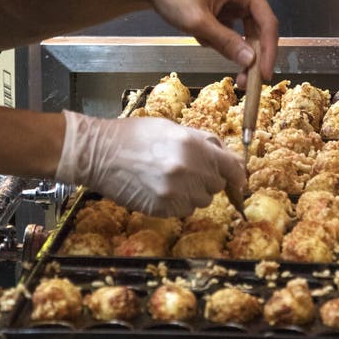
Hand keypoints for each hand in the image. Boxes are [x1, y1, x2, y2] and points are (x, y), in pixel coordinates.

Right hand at [55, 110, 245, 216]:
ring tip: (171, 179)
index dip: (238, 175)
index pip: (232, 167)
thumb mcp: (172, 127)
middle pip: (217, 185)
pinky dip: (178, 204)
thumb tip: (225, 155)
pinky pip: (184, 211)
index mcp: (194, 146)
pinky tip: (161, 189)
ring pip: (202, 201)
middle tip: (189, 170)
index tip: (238, 180)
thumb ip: (202, 141)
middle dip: (208, 179)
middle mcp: (189, 170)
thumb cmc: (134, 136)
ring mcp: (176, 193)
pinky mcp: (163, 209)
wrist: (100, 153)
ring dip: (193, 193)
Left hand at [131, 0, 278, 87]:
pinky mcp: (226, 2)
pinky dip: (217, 36)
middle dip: (247, 54)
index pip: (268, 24)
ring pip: (243, 31)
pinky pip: (231, 27)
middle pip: (258, 29)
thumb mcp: (199, 23)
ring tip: (204, 41)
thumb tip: (251, 62)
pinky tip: (199, 32)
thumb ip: (227, 42)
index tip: (264, 76)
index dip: (268, 53)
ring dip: (228, 45)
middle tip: (240, 81)